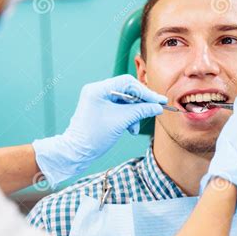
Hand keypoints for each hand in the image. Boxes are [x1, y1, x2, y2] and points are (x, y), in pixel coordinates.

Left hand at [32, 75, 166, 186]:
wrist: (77, 153)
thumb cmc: (95, 136)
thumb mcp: (121, 121)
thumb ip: (140, 111)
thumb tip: (157, 107)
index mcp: (98, 89)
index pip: (127, 82)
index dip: (145, 92)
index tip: (159, 101)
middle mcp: (97, 91)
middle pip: (126, 91)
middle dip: (139, 105)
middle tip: (153, 112)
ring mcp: (98, 100)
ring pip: (124, 102)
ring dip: (133, 114)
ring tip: (133, 129)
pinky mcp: (100, 109)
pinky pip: (118, 109)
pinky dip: (126, 118)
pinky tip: (129, 129)